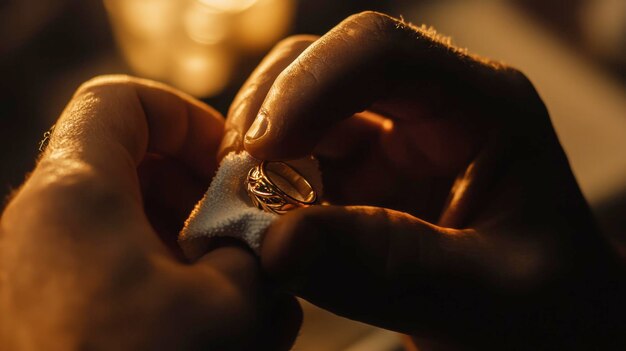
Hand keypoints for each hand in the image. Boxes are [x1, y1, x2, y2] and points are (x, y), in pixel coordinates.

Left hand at [0, 76, 299, 350]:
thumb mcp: (230, 311)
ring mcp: (34, 271)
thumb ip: (258, 256)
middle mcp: (38, 223)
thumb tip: (266, 244)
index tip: (230, 166)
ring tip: (230, 293)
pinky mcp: (42, 312)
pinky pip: (107, 268)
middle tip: (241, 235)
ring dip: (185, 244)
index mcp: (73, 194)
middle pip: (126, 161)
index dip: (187, 119)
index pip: (123, 101)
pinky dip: (158, 280)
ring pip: (122, 221)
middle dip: (197, 191)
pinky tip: (199, 322)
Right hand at [220, 12, 623, 348]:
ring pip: (299, 108)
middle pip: (325, 64)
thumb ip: (384, 267)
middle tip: (234, 181)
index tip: (260, 151)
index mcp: (483, 107)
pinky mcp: (361, 176)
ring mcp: (391, 138)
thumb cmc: (542, 310)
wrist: (545, 331)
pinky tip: (261, 222)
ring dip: (259, 153)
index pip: (382, 52)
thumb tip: (274, 244)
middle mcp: (430, 107)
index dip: (310, 85)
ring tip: (241, 206)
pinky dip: (265, 187)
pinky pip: (295, 159)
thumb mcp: (482, 297)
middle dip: (269, 115)